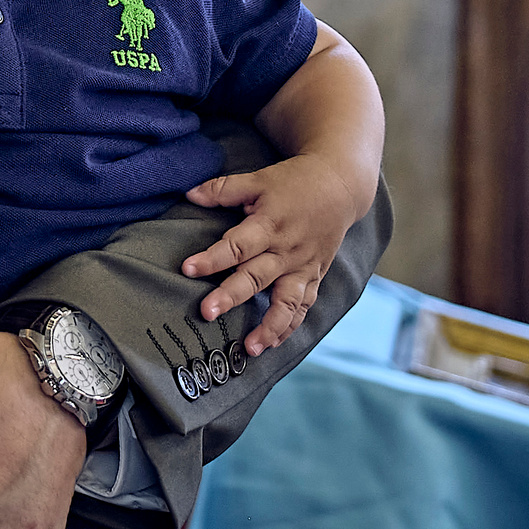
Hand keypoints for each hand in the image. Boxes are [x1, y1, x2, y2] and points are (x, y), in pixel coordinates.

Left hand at [182, 151, 371, 353]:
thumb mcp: (259, 179)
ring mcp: (303, 267)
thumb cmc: (294, 182)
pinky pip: (303, 307)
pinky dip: (289, 328)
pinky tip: (271, 344)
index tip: (188, 269)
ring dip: (269, 327)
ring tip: (249, 348)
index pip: (237, 245)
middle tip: (207, 312)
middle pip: (256, 277)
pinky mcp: (314, 277)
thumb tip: (189, 194)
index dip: (212, 258)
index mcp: (270, 224)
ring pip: (286, 302)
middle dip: (231, 296)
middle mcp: (286, 250)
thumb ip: (223, 189)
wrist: (341, 186)